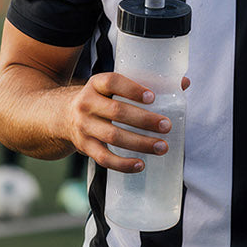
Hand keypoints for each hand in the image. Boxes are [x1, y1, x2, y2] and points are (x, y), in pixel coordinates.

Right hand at [59, 72, 189, 173]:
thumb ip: (144, 84)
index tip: (153, 97)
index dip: (132, 89)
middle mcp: (86, 104)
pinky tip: (140, 164)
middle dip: (144, 120)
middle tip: (167, 126)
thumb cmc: (99, 100)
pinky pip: (104, 158)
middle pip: (116, 112)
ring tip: (162, 146)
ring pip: (113, 136)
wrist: (62, 116)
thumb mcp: (111, 88)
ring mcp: (83, 127)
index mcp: (95, 84)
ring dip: (140, 143)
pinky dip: (123, 164)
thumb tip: (183, 83)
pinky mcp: (84, 146)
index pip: (112, 82)